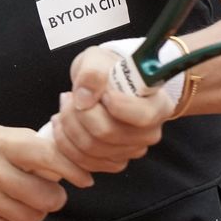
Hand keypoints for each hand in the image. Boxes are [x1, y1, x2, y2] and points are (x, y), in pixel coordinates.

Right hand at [0, 125, 92, 220]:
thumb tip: (66, 164)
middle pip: (45, 196)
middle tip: (51, 194)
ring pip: (32, 217)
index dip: (71, 170)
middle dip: (55, 198)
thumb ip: (30, 147)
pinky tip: (12, 210)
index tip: (85, 179)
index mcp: (1, 144)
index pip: (47, 158)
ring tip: (28, 200)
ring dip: (38, 211)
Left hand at [48, 46, 173, 172]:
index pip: (142, 116)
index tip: (102, 93)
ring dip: (68, 127)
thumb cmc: (105, 70)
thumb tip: (84, 98)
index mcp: (158, 104)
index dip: (117, 106)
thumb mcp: (98, 58)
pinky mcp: (113, 162)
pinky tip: (62, 124)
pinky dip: (66, 144)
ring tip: (65, 106)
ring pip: (92, 149)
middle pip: (108, 133)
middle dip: (79, 114)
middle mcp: (149, 132)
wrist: (102, 84)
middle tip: (68, 96)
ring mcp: (131, 151)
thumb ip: (93, 72)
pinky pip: (84, 162)